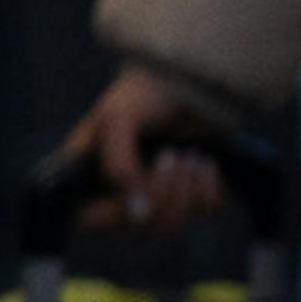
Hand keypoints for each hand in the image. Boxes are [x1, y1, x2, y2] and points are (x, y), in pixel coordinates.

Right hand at [55, 65, 236, 231]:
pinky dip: (209, 189)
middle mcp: (121, 193)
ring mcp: (158, 195)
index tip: (142, 186)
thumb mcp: (118, 118)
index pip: (92, 219)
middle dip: (162, 193)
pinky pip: (204, 211)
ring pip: (172, 223)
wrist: (187, 76)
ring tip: (190, 154)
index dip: (116, 214)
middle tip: (172, 155)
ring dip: (186, 189)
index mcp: (91, 176)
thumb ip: (118, 163)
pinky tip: (206, 162)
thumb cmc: (141, 92)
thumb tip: (136, 211)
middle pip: (140, 226)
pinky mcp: (192, 192)